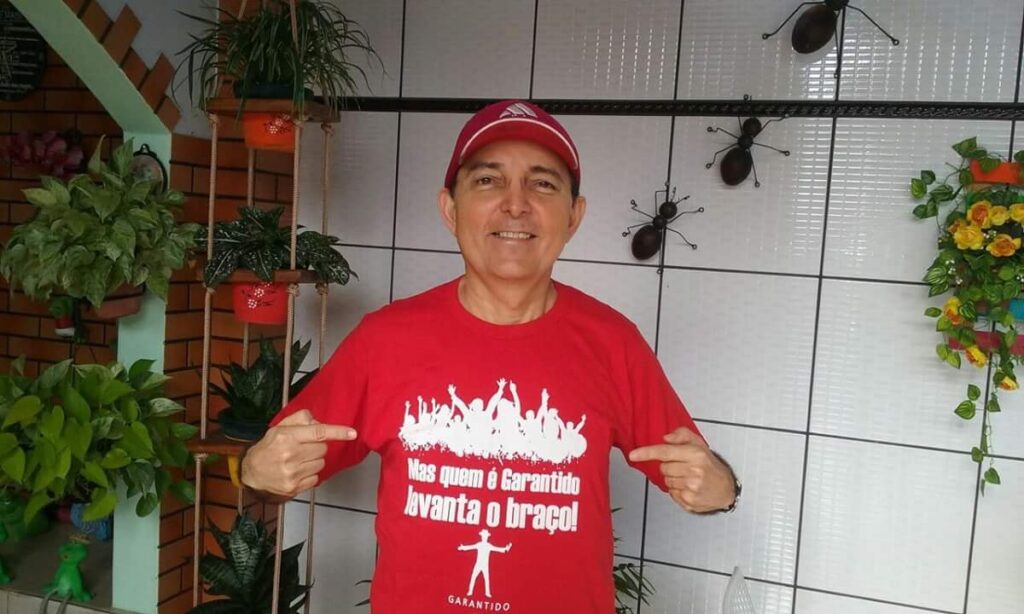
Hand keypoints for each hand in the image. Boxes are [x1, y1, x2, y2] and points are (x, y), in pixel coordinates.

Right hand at [241, 409, 356, 497]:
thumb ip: (300, 419)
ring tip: (298, 460)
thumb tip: (318, 422)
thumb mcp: (279, 427)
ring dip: (314, 461)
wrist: (251, 472)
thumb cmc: (268, 447)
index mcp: (287, 437)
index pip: (319, 433)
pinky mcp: (294, 487)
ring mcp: (292, 473)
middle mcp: (290, 455)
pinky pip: (316, 477)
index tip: (352, 433)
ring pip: (321, 463)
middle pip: (323, 449)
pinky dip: (310, 474)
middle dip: (317, 447)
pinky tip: (297, 471)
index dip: (338, 432)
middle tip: (303, 448)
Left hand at [628, 428, 735, 513]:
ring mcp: (691, 488)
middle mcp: (694, 471)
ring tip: (689, 478)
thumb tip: (665, 438)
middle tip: (684, 467)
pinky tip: (689, 488)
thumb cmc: (711, 465)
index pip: (665, 452)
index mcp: (695, 454)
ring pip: (666, 481)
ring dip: (673, 478)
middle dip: (669, 466)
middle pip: (663, 467)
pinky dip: (677, 490)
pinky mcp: (689, 501)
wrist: (726, 489)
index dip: (647, 453)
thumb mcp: (700, 444)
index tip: (633, 455)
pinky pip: (671, 493)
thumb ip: (682, 435)